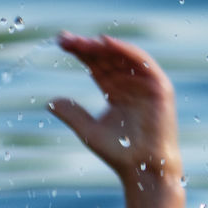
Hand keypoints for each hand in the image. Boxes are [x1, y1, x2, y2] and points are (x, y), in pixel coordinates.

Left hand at [48, 32, 180, 183]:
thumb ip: (72, 113)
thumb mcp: (88, 131)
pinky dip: (126, 50)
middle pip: (106, 57)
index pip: (96, 65)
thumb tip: (48, 102)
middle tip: (65, 39)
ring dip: (103, 46)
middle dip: (86, 46)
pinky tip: (106, 43)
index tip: (60, 42)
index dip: (80, 52)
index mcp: (115, 91)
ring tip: (83, 41)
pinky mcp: (159, 86)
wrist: (144, 168)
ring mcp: (145, 83)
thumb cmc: (120, 153)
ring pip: (122, 56)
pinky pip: (142, 62)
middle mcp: (130, 83)